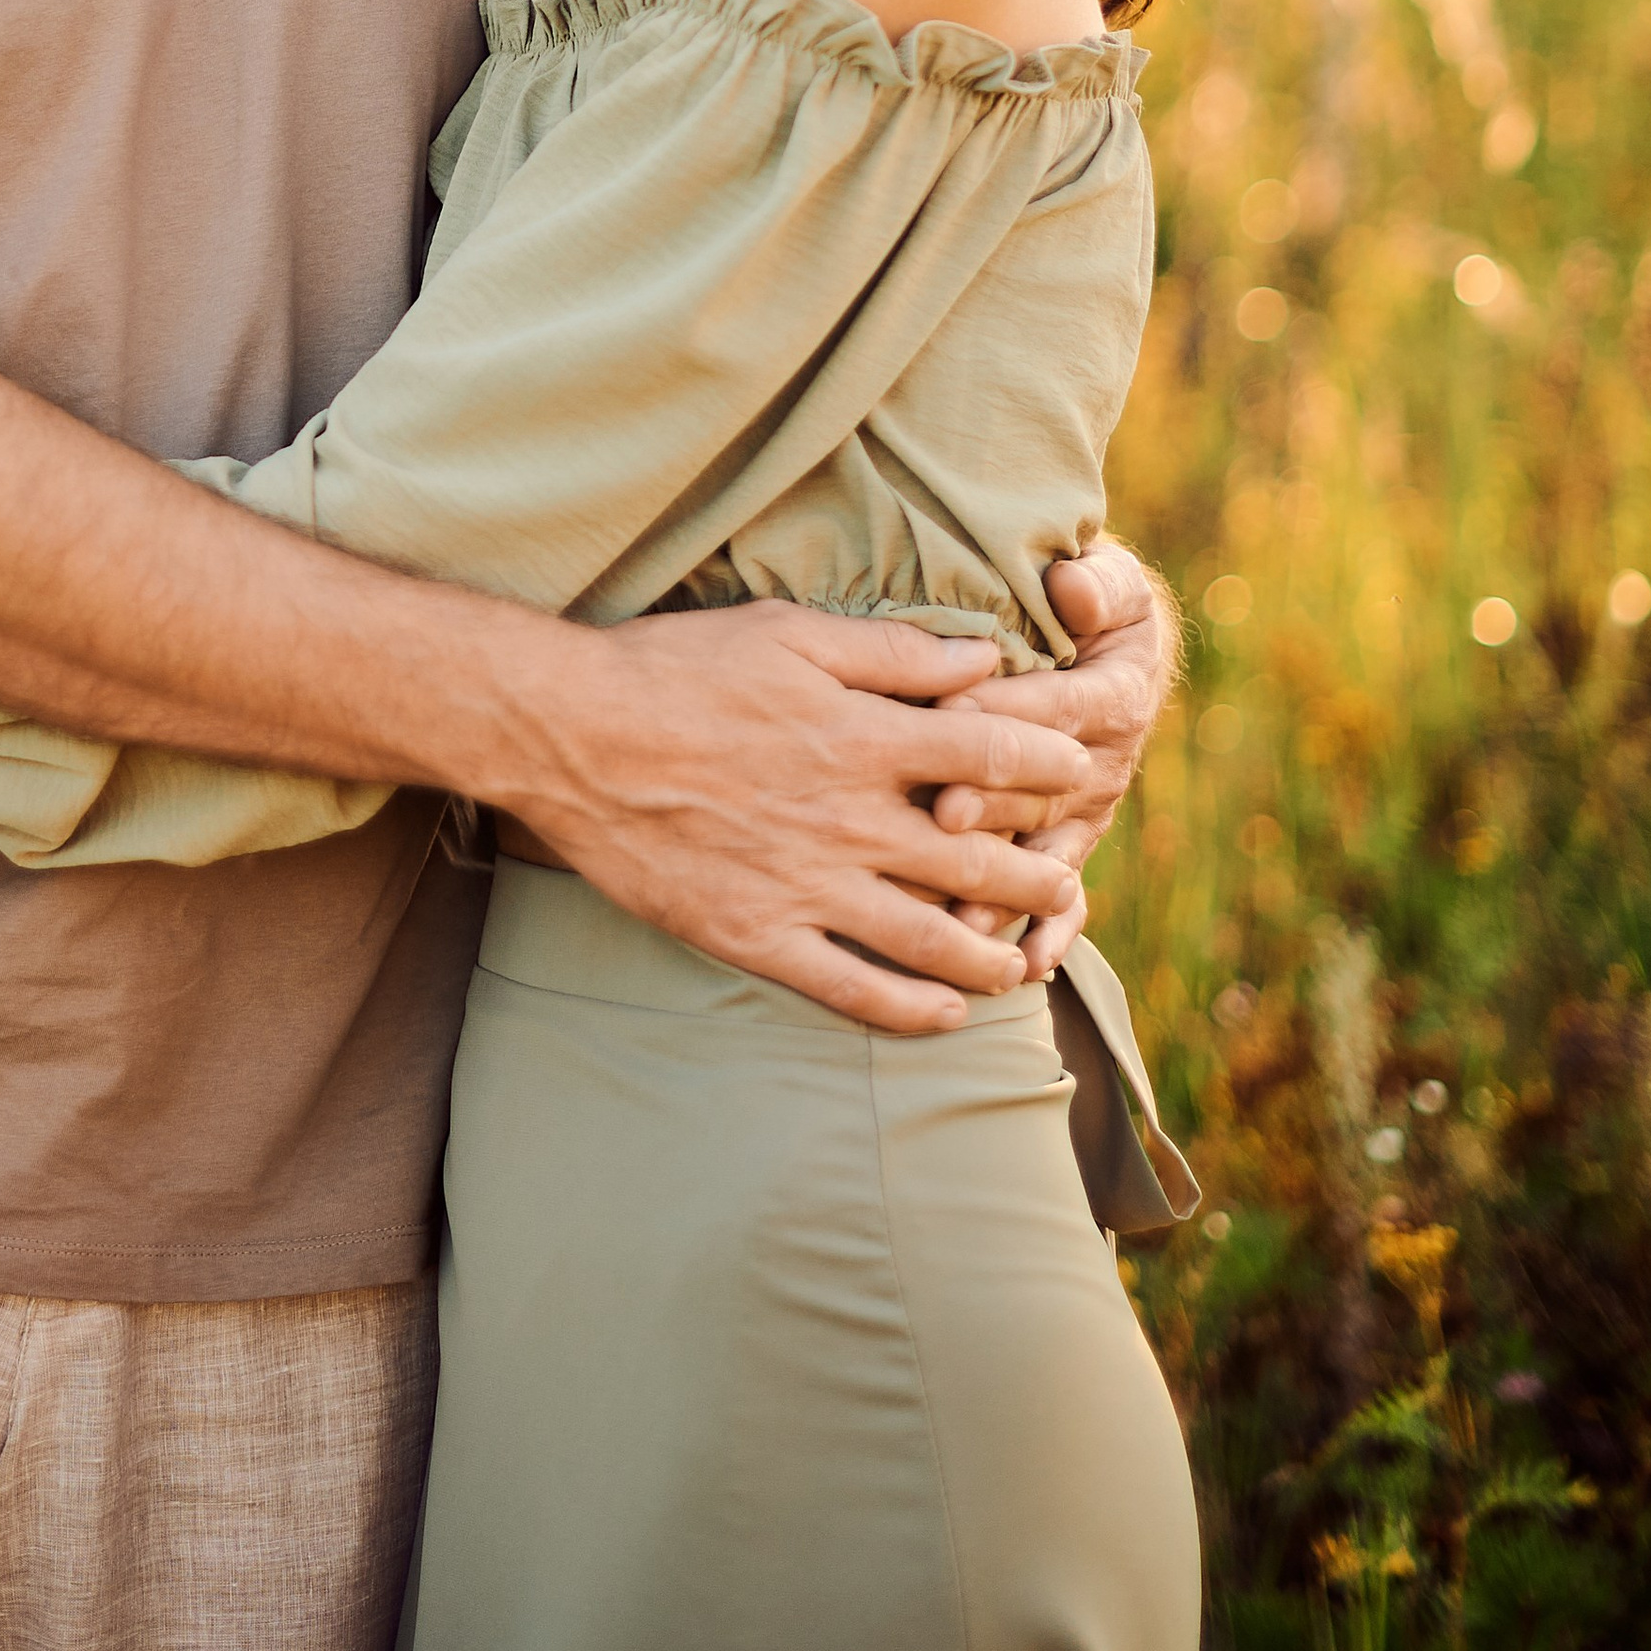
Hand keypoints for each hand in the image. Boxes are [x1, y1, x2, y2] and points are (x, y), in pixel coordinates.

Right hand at [504, 600, 1092, 1034]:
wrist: (572, 737)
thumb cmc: (676, 668)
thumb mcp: (789, 633)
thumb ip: (895, 652)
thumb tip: (986, 658)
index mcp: (863, 738)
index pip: (990, 757)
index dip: (1047, 765)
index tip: (1078, 770)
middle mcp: (850, 821)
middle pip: (977, 860)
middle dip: (1037, 876)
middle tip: (1068, 885)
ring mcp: (807, 888)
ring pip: (931, 941)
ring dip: (993, 957)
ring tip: (1025, 964)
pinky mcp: (759, 937)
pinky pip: (853, 992)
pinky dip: (910, 1012)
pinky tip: (944, 1017)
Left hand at [933, 540, 1179, 981]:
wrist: (1114, 650)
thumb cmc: (1096, 607)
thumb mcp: (1108, 583)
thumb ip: (1097, 584)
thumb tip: (1071, 584)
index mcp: (1112, 695)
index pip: (1057, 706)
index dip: (1009, 712)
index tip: (950, 715)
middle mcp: (1103, 763)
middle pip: (1044, 788)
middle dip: (993, 802)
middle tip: (943, 813)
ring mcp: (1086, 813)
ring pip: (1044, 852)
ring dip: (1006, 885)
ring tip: (965, 917)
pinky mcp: (1069, 845)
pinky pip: (1066, 899)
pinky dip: (1051, 934)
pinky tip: (1025, 966)